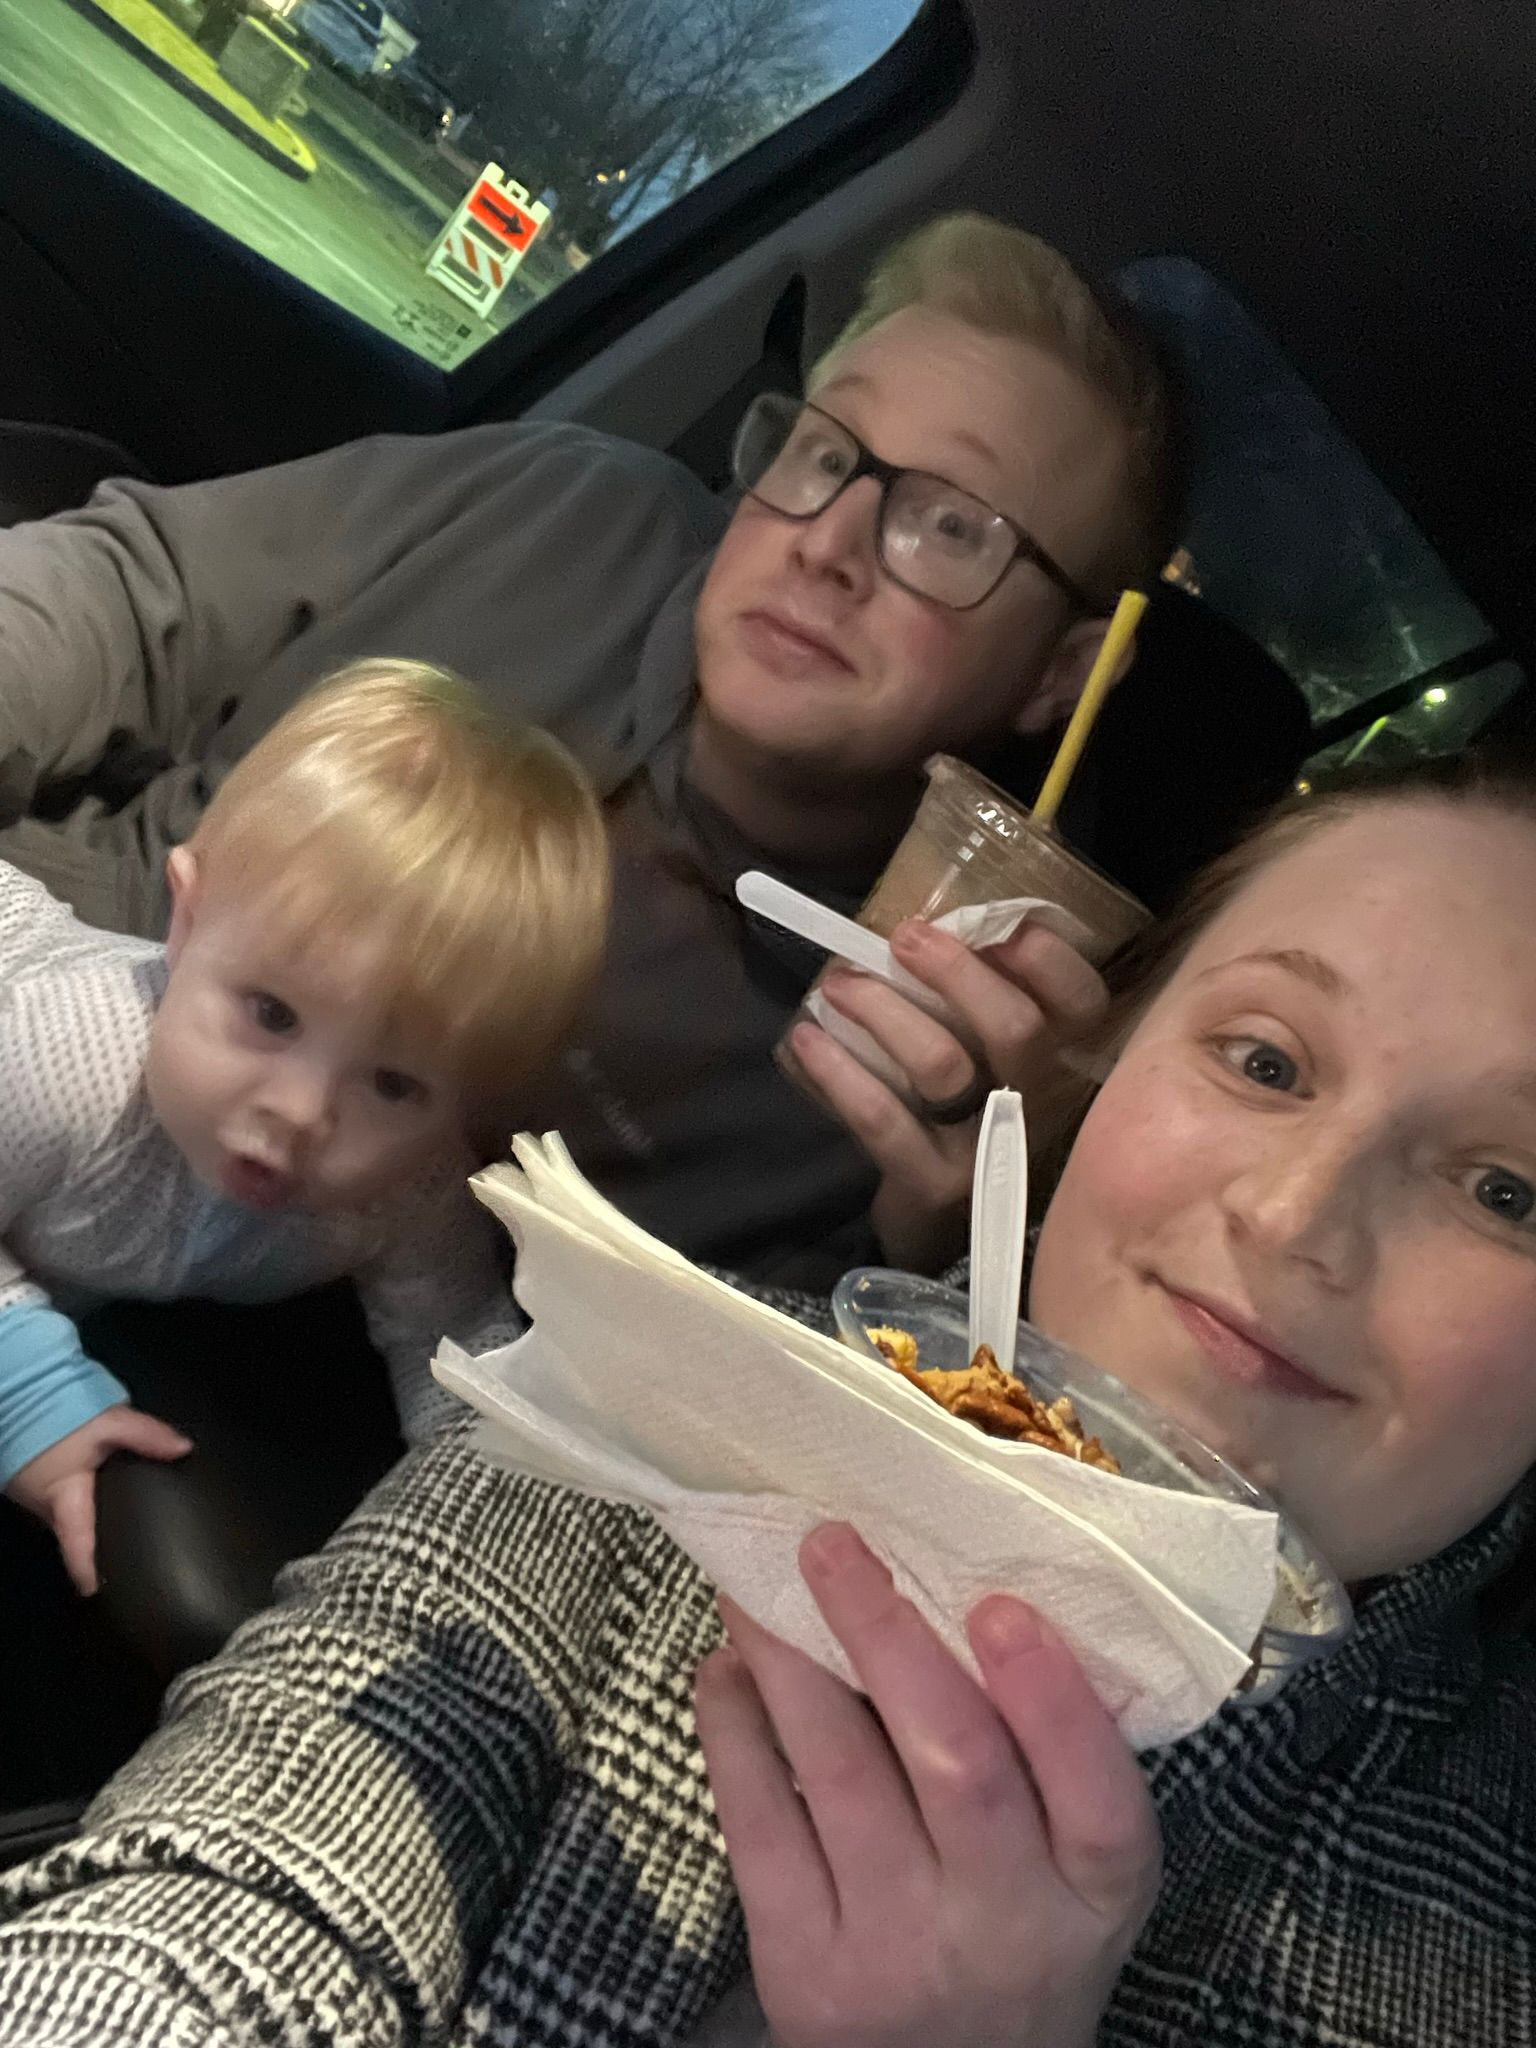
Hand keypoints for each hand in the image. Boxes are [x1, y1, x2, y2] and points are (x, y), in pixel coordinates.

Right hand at [7, 1406, 193, 1593]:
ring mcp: (33, 1496)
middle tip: (129, 1558)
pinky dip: (79, 1505)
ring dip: (89, 1524)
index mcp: (65, 1500)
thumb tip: (185, 1449)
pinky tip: (102, 1500)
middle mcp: (45, 1507)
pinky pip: (59, 1502)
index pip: (77, 1547)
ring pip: (66, 1519)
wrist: (18, 1389)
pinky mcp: (30, 1481)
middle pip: (74, 1536)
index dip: (89, 1572)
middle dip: (97, 1547)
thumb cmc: (60, 1413)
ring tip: (124, 1530)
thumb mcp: (109, 1422)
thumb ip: (147, 1436)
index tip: (102, 1592)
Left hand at [696, 1525, 1159, 2047]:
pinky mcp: (802, 1966)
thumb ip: (1048, 1751)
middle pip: (956, 1768)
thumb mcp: (1074, 1862)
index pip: (1099, 1800)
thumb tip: (953, 1577)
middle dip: (888, 1639)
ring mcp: (897, 1948)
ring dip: (787, 1659)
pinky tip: (727, 1664)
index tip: (998, 1604)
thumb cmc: (1018, 1925)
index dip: (1050, 1698)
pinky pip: (757, 1824)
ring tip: (753, 1579)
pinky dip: (733, 1729)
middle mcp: (1004, 1923)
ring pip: (838, 1774)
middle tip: (832, 1543)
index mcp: (1094, 1886)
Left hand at [792, 918, 1106, 1270]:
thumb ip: (980, 995)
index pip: (1082, 1004)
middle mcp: (1037, 1106)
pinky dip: (840, 1071)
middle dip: (954, 971)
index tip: (992, 925)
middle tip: (903, 938)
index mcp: (1060, 1062)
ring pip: (943, 1066)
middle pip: (1015, 1028)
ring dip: (884, 1011)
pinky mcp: (933, 1184)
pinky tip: (808, 1037)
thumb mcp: (986, 1053)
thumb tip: (933, 922)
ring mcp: (987, 1152)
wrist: (937, 1224)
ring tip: (839, 983)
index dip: (1045, 958)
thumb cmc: (958, 1110)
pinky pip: (883, 1119)